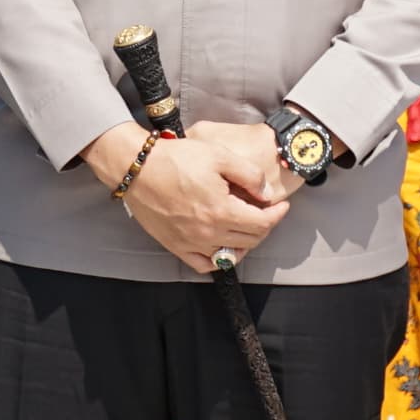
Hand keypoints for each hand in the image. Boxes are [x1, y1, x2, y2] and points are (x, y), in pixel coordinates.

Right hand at [81, 125, 289, 271]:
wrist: (138, 168)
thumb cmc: (176, 158)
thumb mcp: (218, 155)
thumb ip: (249, 174)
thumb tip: (267, 193)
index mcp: (222, 211)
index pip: (262, 223)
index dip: (277, 214)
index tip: (281, 205)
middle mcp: (209, 233)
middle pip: (250, 240)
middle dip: (264, 226)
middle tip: (266, 212)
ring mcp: (192, 243)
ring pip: (231, 255)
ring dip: (246, 243)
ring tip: (247, 227)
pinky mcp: (176, 246)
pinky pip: (204, 265)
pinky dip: (218, 260)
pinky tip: (222, 246)